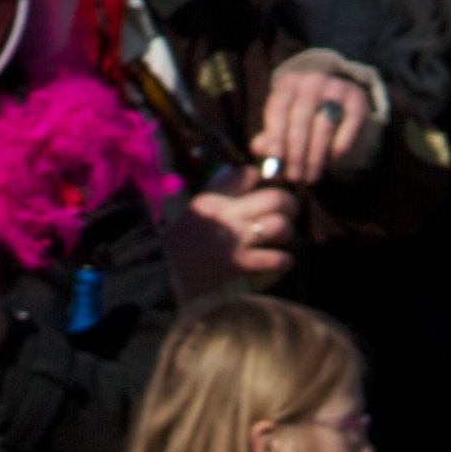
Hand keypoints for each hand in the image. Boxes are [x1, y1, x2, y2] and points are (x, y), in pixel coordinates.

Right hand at [169, 171, 299, 297]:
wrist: (161, 276)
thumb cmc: (177, 246)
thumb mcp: (193, 211)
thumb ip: (219, 194)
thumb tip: (249, 177)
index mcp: (214, 198)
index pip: (250, 175)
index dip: (264, 180)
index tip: (266, 191)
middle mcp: (227, 214)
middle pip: (276, 197)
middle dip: (290, 205)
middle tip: (289, 213)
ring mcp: (234, 239)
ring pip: (280, 225)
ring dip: (287, 232)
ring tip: (282, 239)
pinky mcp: (238, 264)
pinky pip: (276, 259)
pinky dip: (284, 261)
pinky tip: (282, 263)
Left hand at [252, 63, 371, 186]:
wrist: (333, 102)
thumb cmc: (297, 120)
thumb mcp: (280, 125)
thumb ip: (268, 139)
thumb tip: (258, 148)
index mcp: (286, 85)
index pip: (278, 110)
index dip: (275, 138)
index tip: (275, 164)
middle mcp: (311, 81)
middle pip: (301, 119)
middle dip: (296, 153)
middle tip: (293, 178)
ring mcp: (336, 87)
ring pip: (324, 125)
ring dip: (315, 155)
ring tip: (309, 178)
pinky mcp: (358, 97)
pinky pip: (350, 124)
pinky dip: (340, 145)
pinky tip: (332, 160)